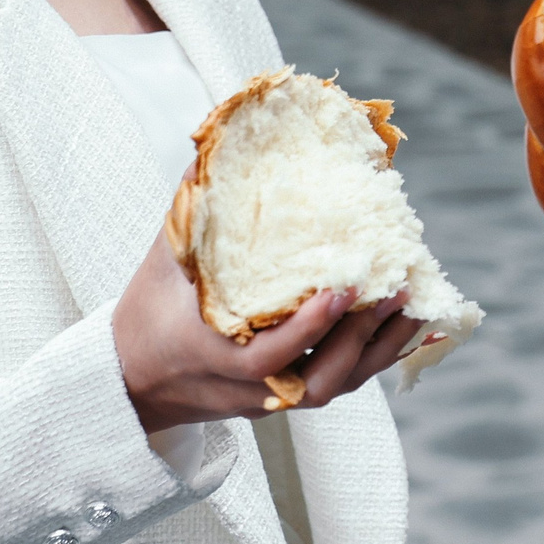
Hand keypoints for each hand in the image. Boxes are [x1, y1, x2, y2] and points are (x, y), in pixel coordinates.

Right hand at [114, 234, 425, 433]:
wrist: (132, 378)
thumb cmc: (147, 312)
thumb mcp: (163, 260)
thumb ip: (192, 210)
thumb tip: (216, 146)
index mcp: (211, 354)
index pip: (269, 356)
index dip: (310, 327)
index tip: (344, 288)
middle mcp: (246, 386)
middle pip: (316, 382)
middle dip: (359, 340)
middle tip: (394, 291)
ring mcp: (267, 398)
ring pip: (332, 388)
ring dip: (376, 350)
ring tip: (412, 305)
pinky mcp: (282, 397)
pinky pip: (335, 384)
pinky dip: (372, 358)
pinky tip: (402, 326)